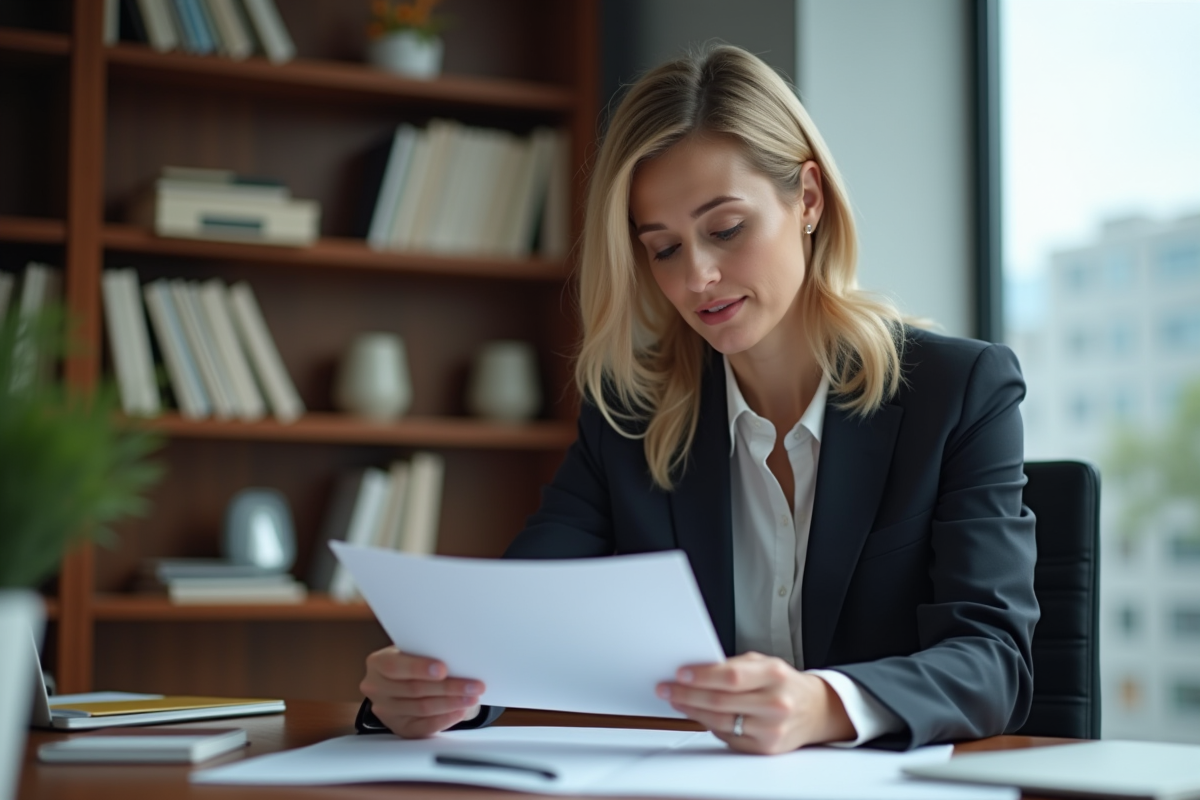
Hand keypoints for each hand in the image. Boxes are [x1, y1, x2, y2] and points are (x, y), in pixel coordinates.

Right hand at [360, 646, 485, 737]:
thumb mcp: (412, 649)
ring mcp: (386, 711)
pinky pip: (423, 727)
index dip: (420, 668)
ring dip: (451, 703)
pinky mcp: (399, 727)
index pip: (395, 666)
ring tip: (472, 697)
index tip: (443, 669)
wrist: (402, 679)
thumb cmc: (412, 659)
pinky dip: (444, 719)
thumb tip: (456, 656)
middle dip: (448, 687)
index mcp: (377, 663)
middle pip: (414, 689)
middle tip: (474, 685)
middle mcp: (376, 688)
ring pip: (422, 708)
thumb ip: (425, 652)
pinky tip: (460, 711)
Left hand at [656, 651, 854, 753]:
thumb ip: (734, 666)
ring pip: (720, 722)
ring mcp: (772, 729)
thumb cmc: (784, 683)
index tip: (681, 674)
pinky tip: (700, 716)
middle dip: (688, 694)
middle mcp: (776, 703)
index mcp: (775, 675)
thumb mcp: (765, 663)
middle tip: (667, 688)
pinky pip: (728, 737)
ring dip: (692, 711)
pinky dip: (710, 726)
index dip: (702, 676)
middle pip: (721, 701)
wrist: (815, 710)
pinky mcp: (766, 748)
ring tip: (677, 701)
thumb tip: (697, 671)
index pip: (731, 676)